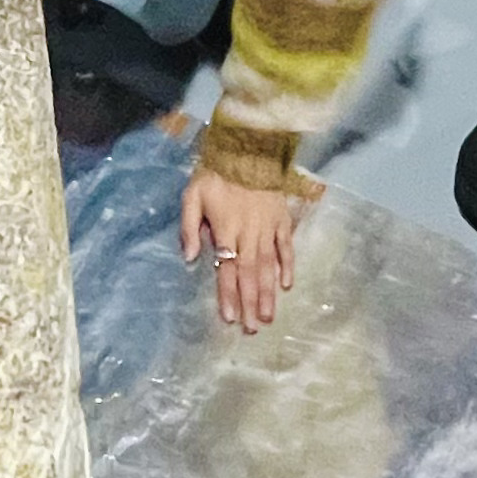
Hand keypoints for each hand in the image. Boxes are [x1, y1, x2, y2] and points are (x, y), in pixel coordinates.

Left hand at [180, 165, 320, 332]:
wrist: (247, 148)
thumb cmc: (215, 174)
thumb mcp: (192, 195)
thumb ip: (189, 227)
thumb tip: (190, 258)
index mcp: (225, 230)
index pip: (226, 269)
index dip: (228, 295)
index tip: (229, 318)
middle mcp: (248, 234)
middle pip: (249, 274)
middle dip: (249, 303)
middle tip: (252, 329)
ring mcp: (268, 228)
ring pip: (268, 266)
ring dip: (267, 292)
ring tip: (268, 317)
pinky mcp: (282, 219)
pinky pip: (286, 246)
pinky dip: (287, 265)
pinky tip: (287, 285)